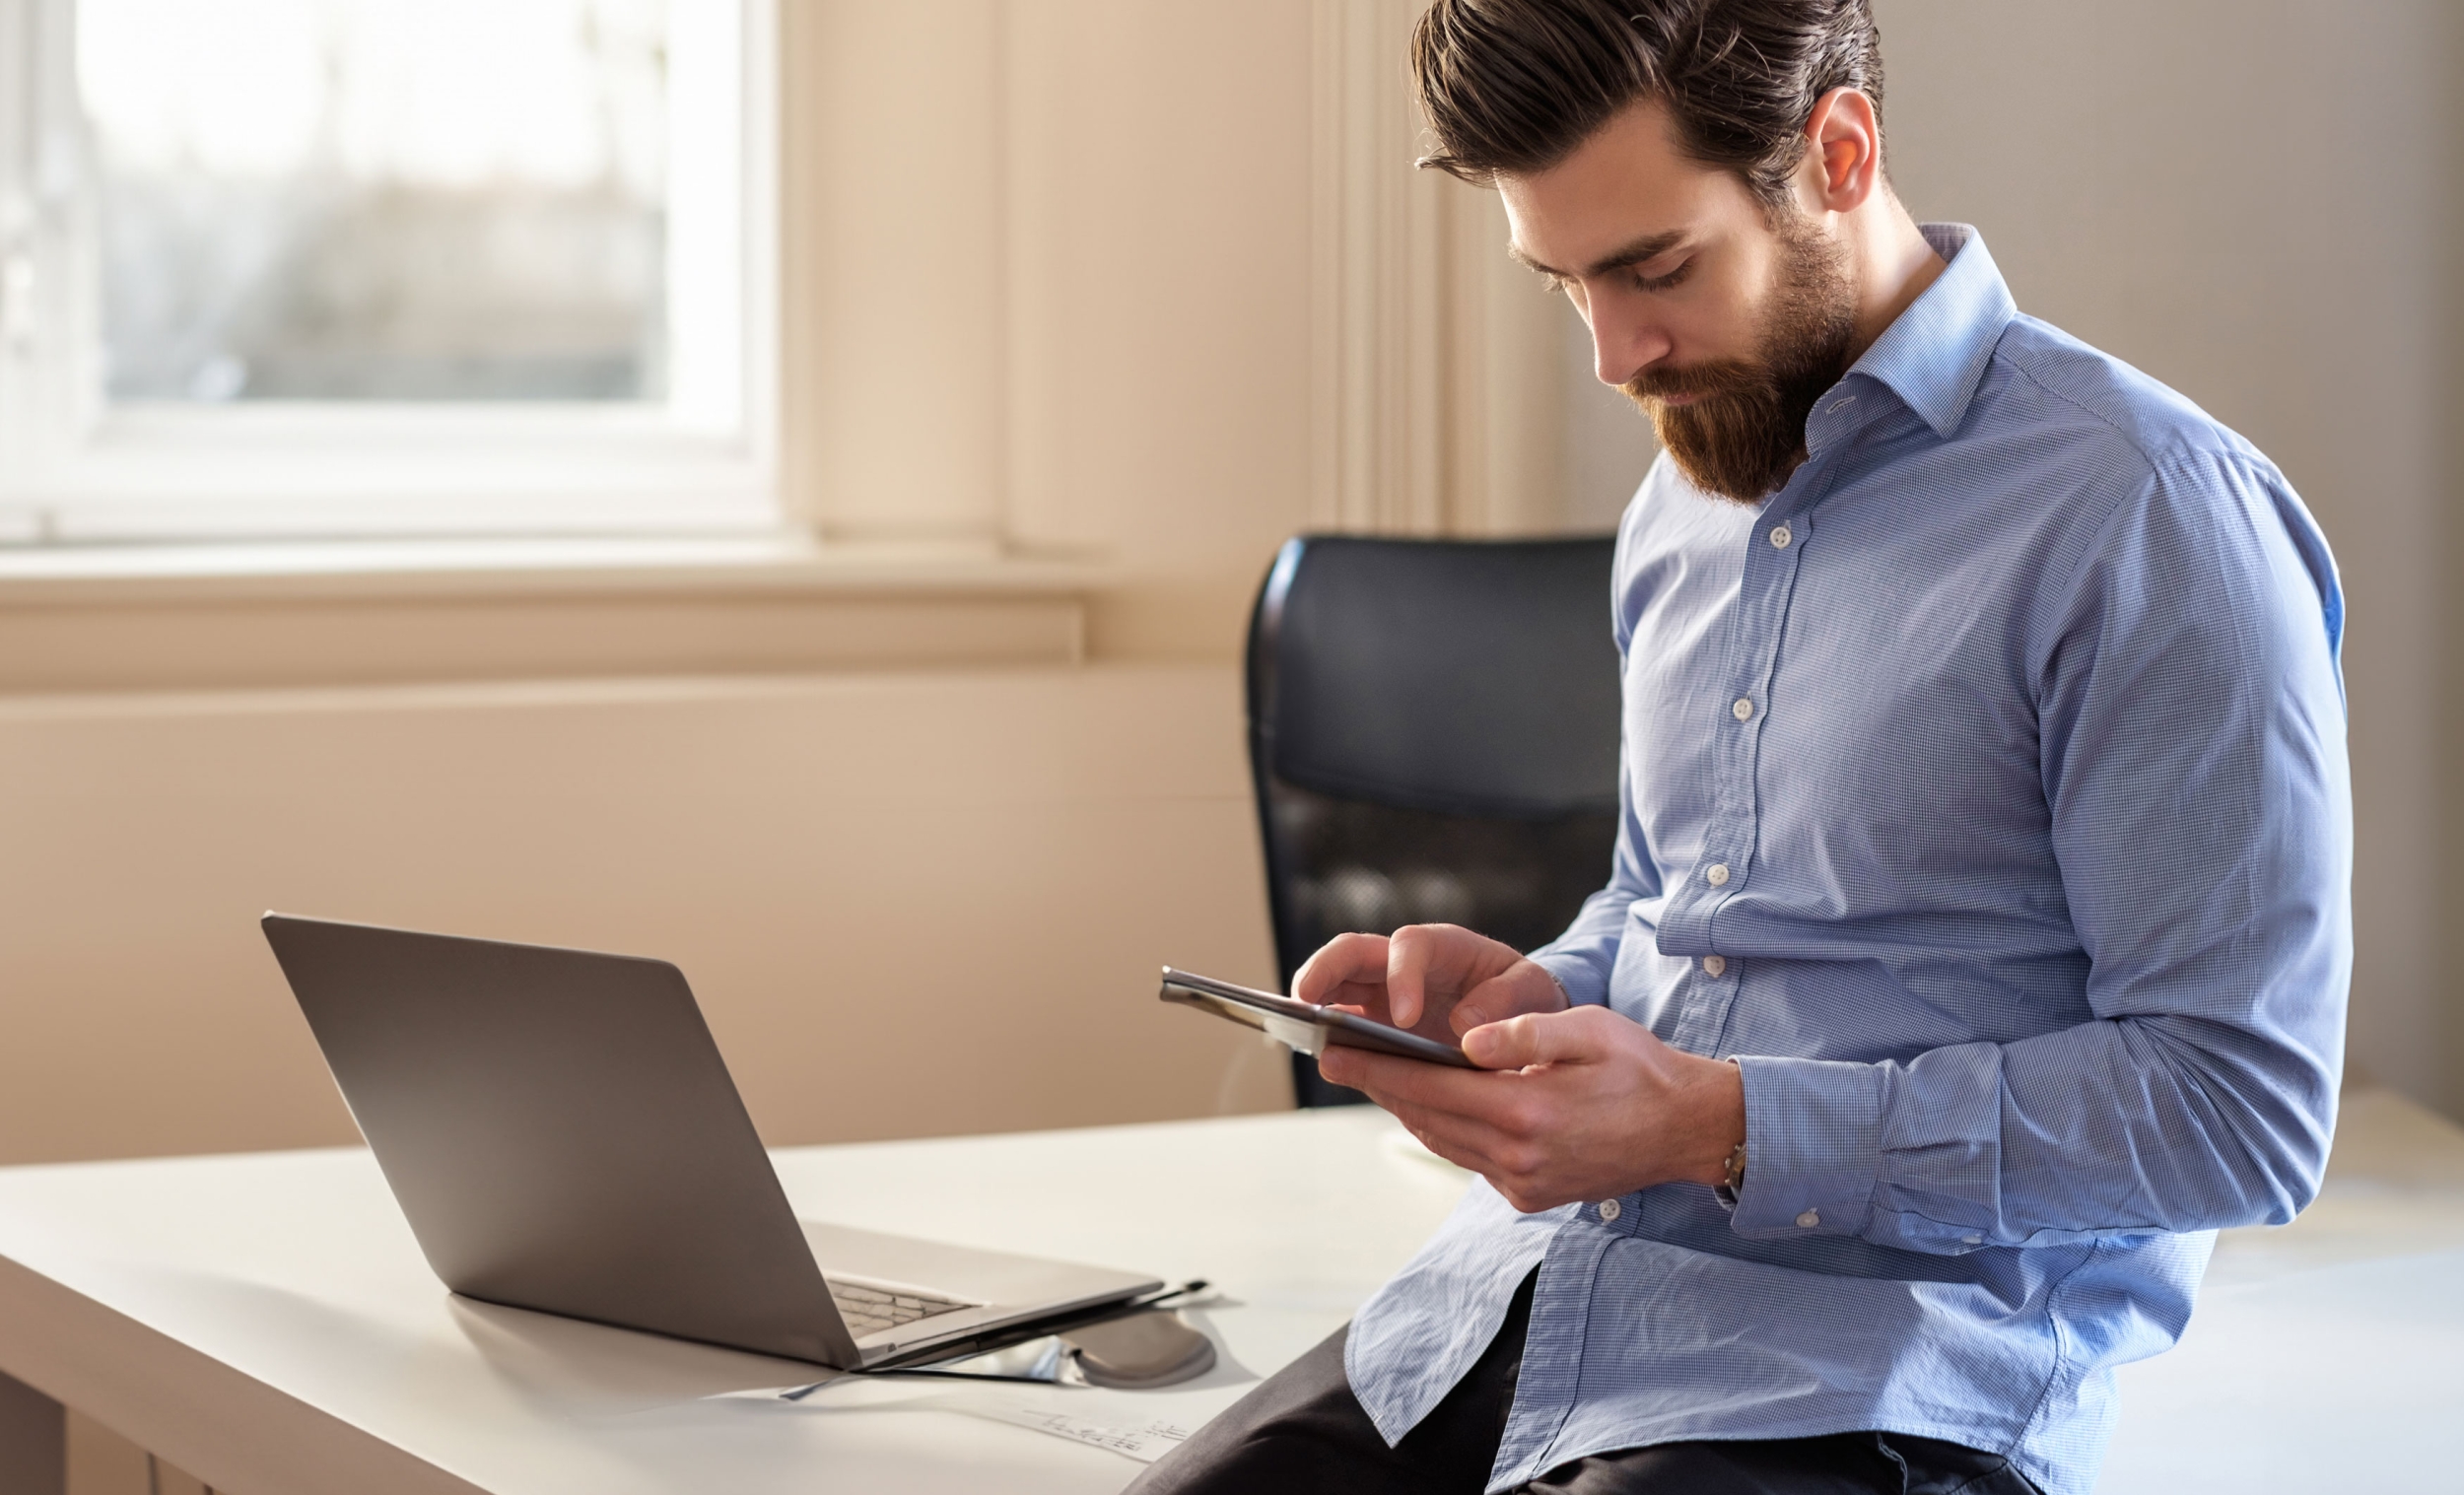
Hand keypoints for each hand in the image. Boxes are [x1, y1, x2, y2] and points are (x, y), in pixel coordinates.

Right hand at [1292, 924, 1566, 1041]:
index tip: (1405, 1019)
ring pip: (1334, 985)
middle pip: (1350, 952)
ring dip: (1313, 1004)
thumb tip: (1465, 1028)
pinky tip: (1326, 1062)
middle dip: (1324, 972)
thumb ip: (1505, 1004)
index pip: (1409, 946)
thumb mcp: (1531, 992)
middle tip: (1307, 1005)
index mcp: (1445, 947)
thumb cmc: (1528, 997)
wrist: (1525, 1017)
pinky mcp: (1375, 1024)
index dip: (1401, 977)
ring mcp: (1383, 992)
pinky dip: (1328, 1038)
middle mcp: (1405, 963)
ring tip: (1299, 1033)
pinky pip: (1342, 1025)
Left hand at [1315, 1005, 1745, 1213]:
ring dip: (1408, 1110)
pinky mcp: (1530, 1197)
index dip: (1375, 1068)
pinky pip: (1470, 1160)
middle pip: (1427, 1118)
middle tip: (1336, 1056)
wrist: (1688, 1130)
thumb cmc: (1641, 1069)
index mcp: (1528, 1113)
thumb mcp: (1590, 1031)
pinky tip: (1431, 1104)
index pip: (1430, 1088)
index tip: (1332, 1049)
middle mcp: (1519, 1158)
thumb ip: (1526, 1034)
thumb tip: (1467, 1039)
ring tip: (1373, 1075)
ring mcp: (1524, 1184)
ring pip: (1444, 1142)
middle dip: (1380, 1085)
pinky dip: (1445, 1131)